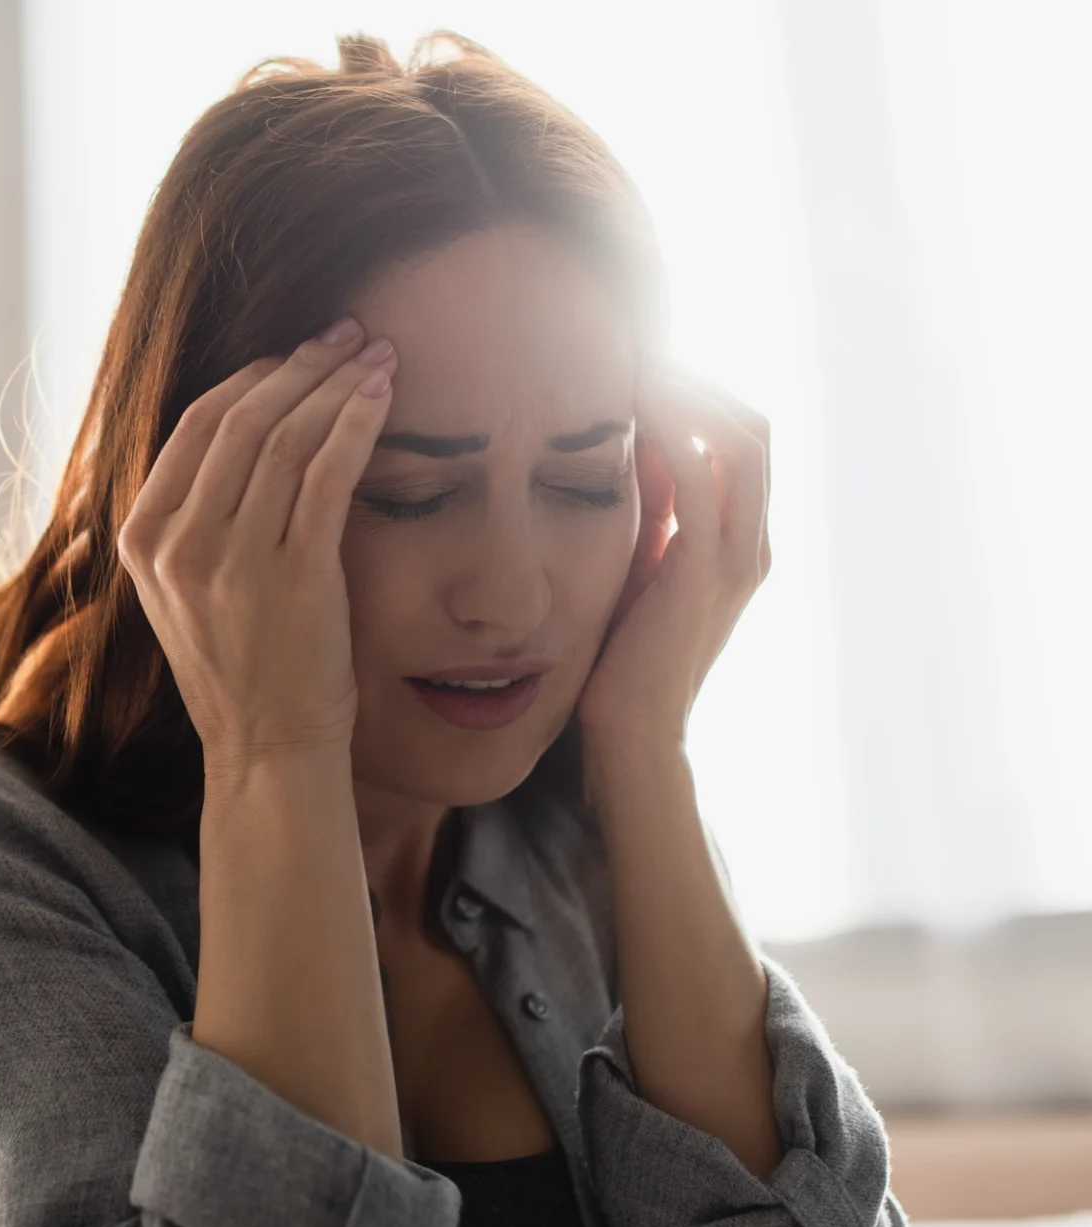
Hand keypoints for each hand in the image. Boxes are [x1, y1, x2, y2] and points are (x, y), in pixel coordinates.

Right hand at [116, 319, 400, 779]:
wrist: (268, 751)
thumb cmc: (242, 670)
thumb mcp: (183, 592)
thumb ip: (191, 523)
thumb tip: (233, 440)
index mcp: (143, 539)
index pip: (197, 425)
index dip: (254, 377)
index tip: (299, 354)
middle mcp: (178, 544)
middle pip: (242, 418)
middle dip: (301, 365)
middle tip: (347, 334)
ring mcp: (232, 561)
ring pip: (287, 437)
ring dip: (337, 384)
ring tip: (376, 355)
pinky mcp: (293, 577)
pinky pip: (327, 474)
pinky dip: (357, 424)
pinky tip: (383, 397)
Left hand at [576, 357, 771, 752]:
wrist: (630, 738)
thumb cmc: (617, 658)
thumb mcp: (634, 568)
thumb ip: (643, 513)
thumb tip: (621, 445)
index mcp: (739, 541)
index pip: (739, 435)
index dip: (697, 391)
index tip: (635, 363)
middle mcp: (751, 543)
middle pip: (751, 424)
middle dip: (695, 378)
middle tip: (632, 347)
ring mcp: (737, 558)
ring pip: (739, 438)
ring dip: (686, 391)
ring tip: (631, 362)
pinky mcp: (705, 574)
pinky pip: (703, 479)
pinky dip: (672, 433)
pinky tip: (626, 410)